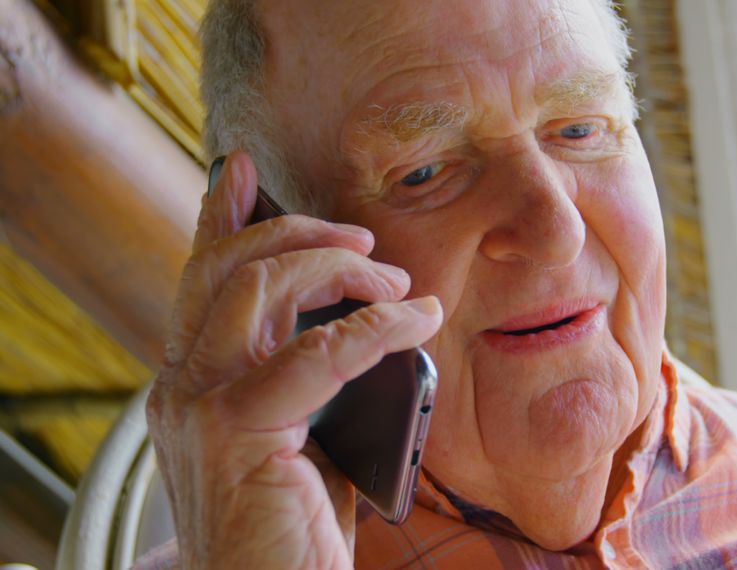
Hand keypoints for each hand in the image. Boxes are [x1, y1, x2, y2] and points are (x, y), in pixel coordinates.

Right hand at [146, 151, 442, 568]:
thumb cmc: (295, 528)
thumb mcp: (303, 436)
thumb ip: (311, 380)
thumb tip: (366, 322)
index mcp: (191, 383)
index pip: (200, 281)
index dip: (219, 218)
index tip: (244, 170)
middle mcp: (179, 386)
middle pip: (226, 268)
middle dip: (299, 234)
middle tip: (365, 241)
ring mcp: (198, 406)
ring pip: (256, 287)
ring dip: (337, 267)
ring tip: (396, 283)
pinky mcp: (235, 431)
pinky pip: (317, 350)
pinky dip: (378, 325)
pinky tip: (419, 320)